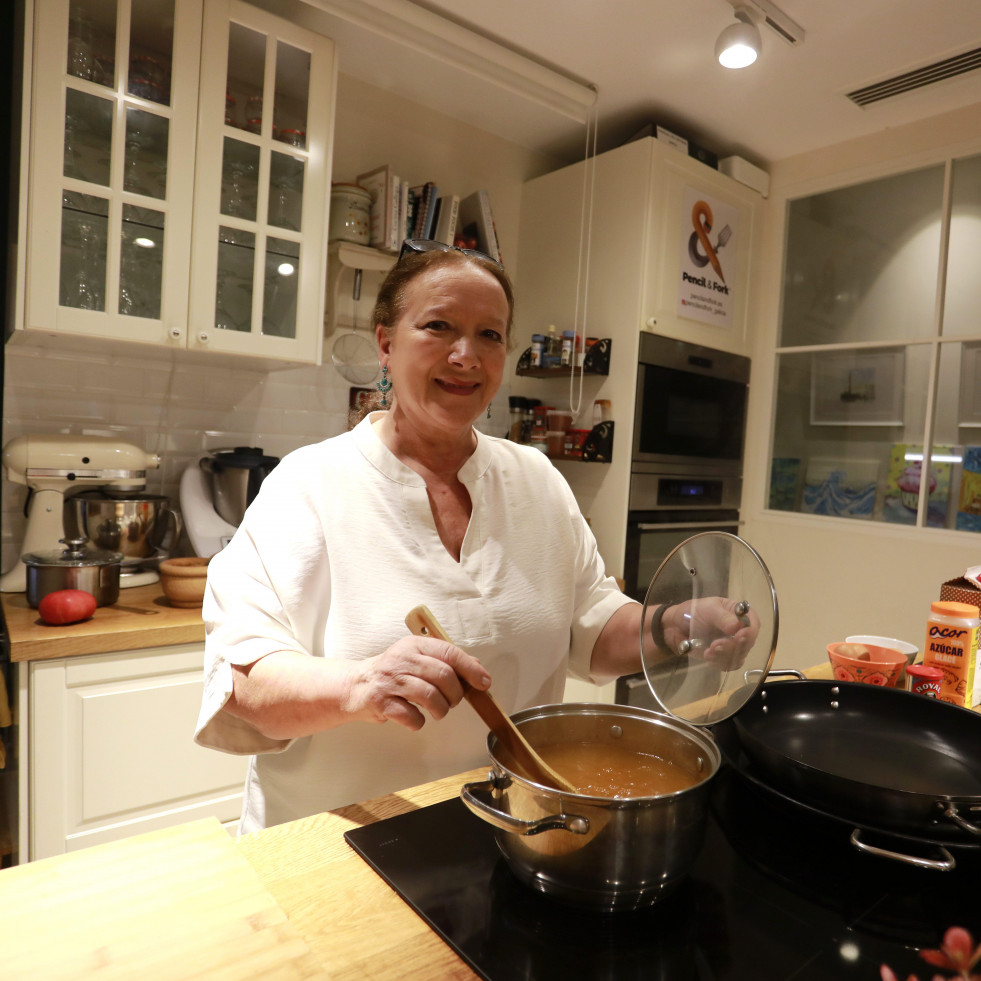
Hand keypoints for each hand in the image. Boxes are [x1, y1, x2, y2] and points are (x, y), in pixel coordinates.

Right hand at [346, 635, 491, 730]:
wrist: (354, 685)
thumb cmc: (392, 673)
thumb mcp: (416, 657)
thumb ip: (443, 660)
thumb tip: (476, 666)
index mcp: (414, 645)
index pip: (449, 652)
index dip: (471, 669)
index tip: (484, 682)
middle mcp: (401, 659)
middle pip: (443, 676)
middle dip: (455, 694)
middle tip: (453, 701)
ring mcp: (390, 680)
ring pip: (430, 696)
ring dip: (441, 710)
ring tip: (437, 712)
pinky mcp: (380, 702)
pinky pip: (412, 716)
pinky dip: (419, 722)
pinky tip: (415, 717)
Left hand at [663, 596, 760, 671]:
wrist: (677, 626)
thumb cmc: (694, 612)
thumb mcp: (708, 609)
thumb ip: (722, 617)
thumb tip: (738, 626)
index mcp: (740, 614)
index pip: (753, 624)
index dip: (749, 632)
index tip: (739, 636)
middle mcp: (741, 631)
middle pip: (747, 644)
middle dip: (732, 646)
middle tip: (715, 645)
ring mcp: (734, 645)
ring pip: (738, 656)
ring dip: (724, 656)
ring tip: (708, 651)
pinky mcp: (725, 657)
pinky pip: (728, 664)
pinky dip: (718, 662)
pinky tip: (707, 655)